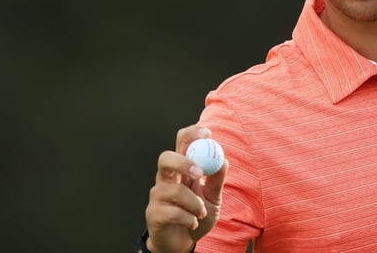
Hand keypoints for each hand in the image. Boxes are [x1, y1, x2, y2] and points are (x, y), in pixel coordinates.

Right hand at [145, 125, 228, 252]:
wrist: (184, 242)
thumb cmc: (197, 215)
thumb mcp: (213, 197)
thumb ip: (217, 179)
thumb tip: (223, 160)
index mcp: (181, 169)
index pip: (181, 143)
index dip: (191, 134)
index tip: (207, 134)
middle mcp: (166, 179)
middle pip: (165, 158)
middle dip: (183, 162)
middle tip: (199, 173)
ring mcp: (157, 196)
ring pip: (173, 190)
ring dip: (194, 203)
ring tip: (201, 212)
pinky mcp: (153, 214)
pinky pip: (172, 212)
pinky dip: (189, 219)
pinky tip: (192, 223)